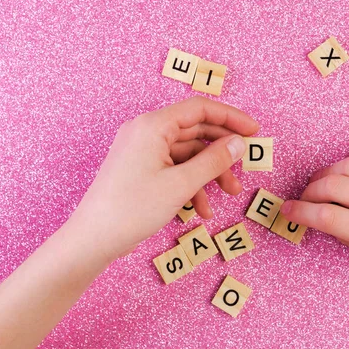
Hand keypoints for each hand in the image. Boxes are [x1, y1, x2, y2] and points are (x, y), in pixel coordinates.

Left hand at [73, 96, 258, 259]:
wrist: (93, 239)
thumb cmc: (134, 208)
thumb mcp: (181, 184)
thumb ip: (214, 160)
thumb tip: (239, 143)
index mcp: (153, 126)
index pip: (200, 109)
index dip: (231, 118)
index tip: (254, 132)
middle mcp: (147, 132)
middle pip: (195, 132)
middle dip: (222, 153)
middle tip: (244, 168)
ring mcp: (142, 151)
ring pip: (187, 154)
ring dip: (209, 173)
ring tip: (228, 195)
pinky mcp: (140, 169)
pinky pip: (173, 168)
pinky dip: (191, 184)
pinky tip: (202, 209)